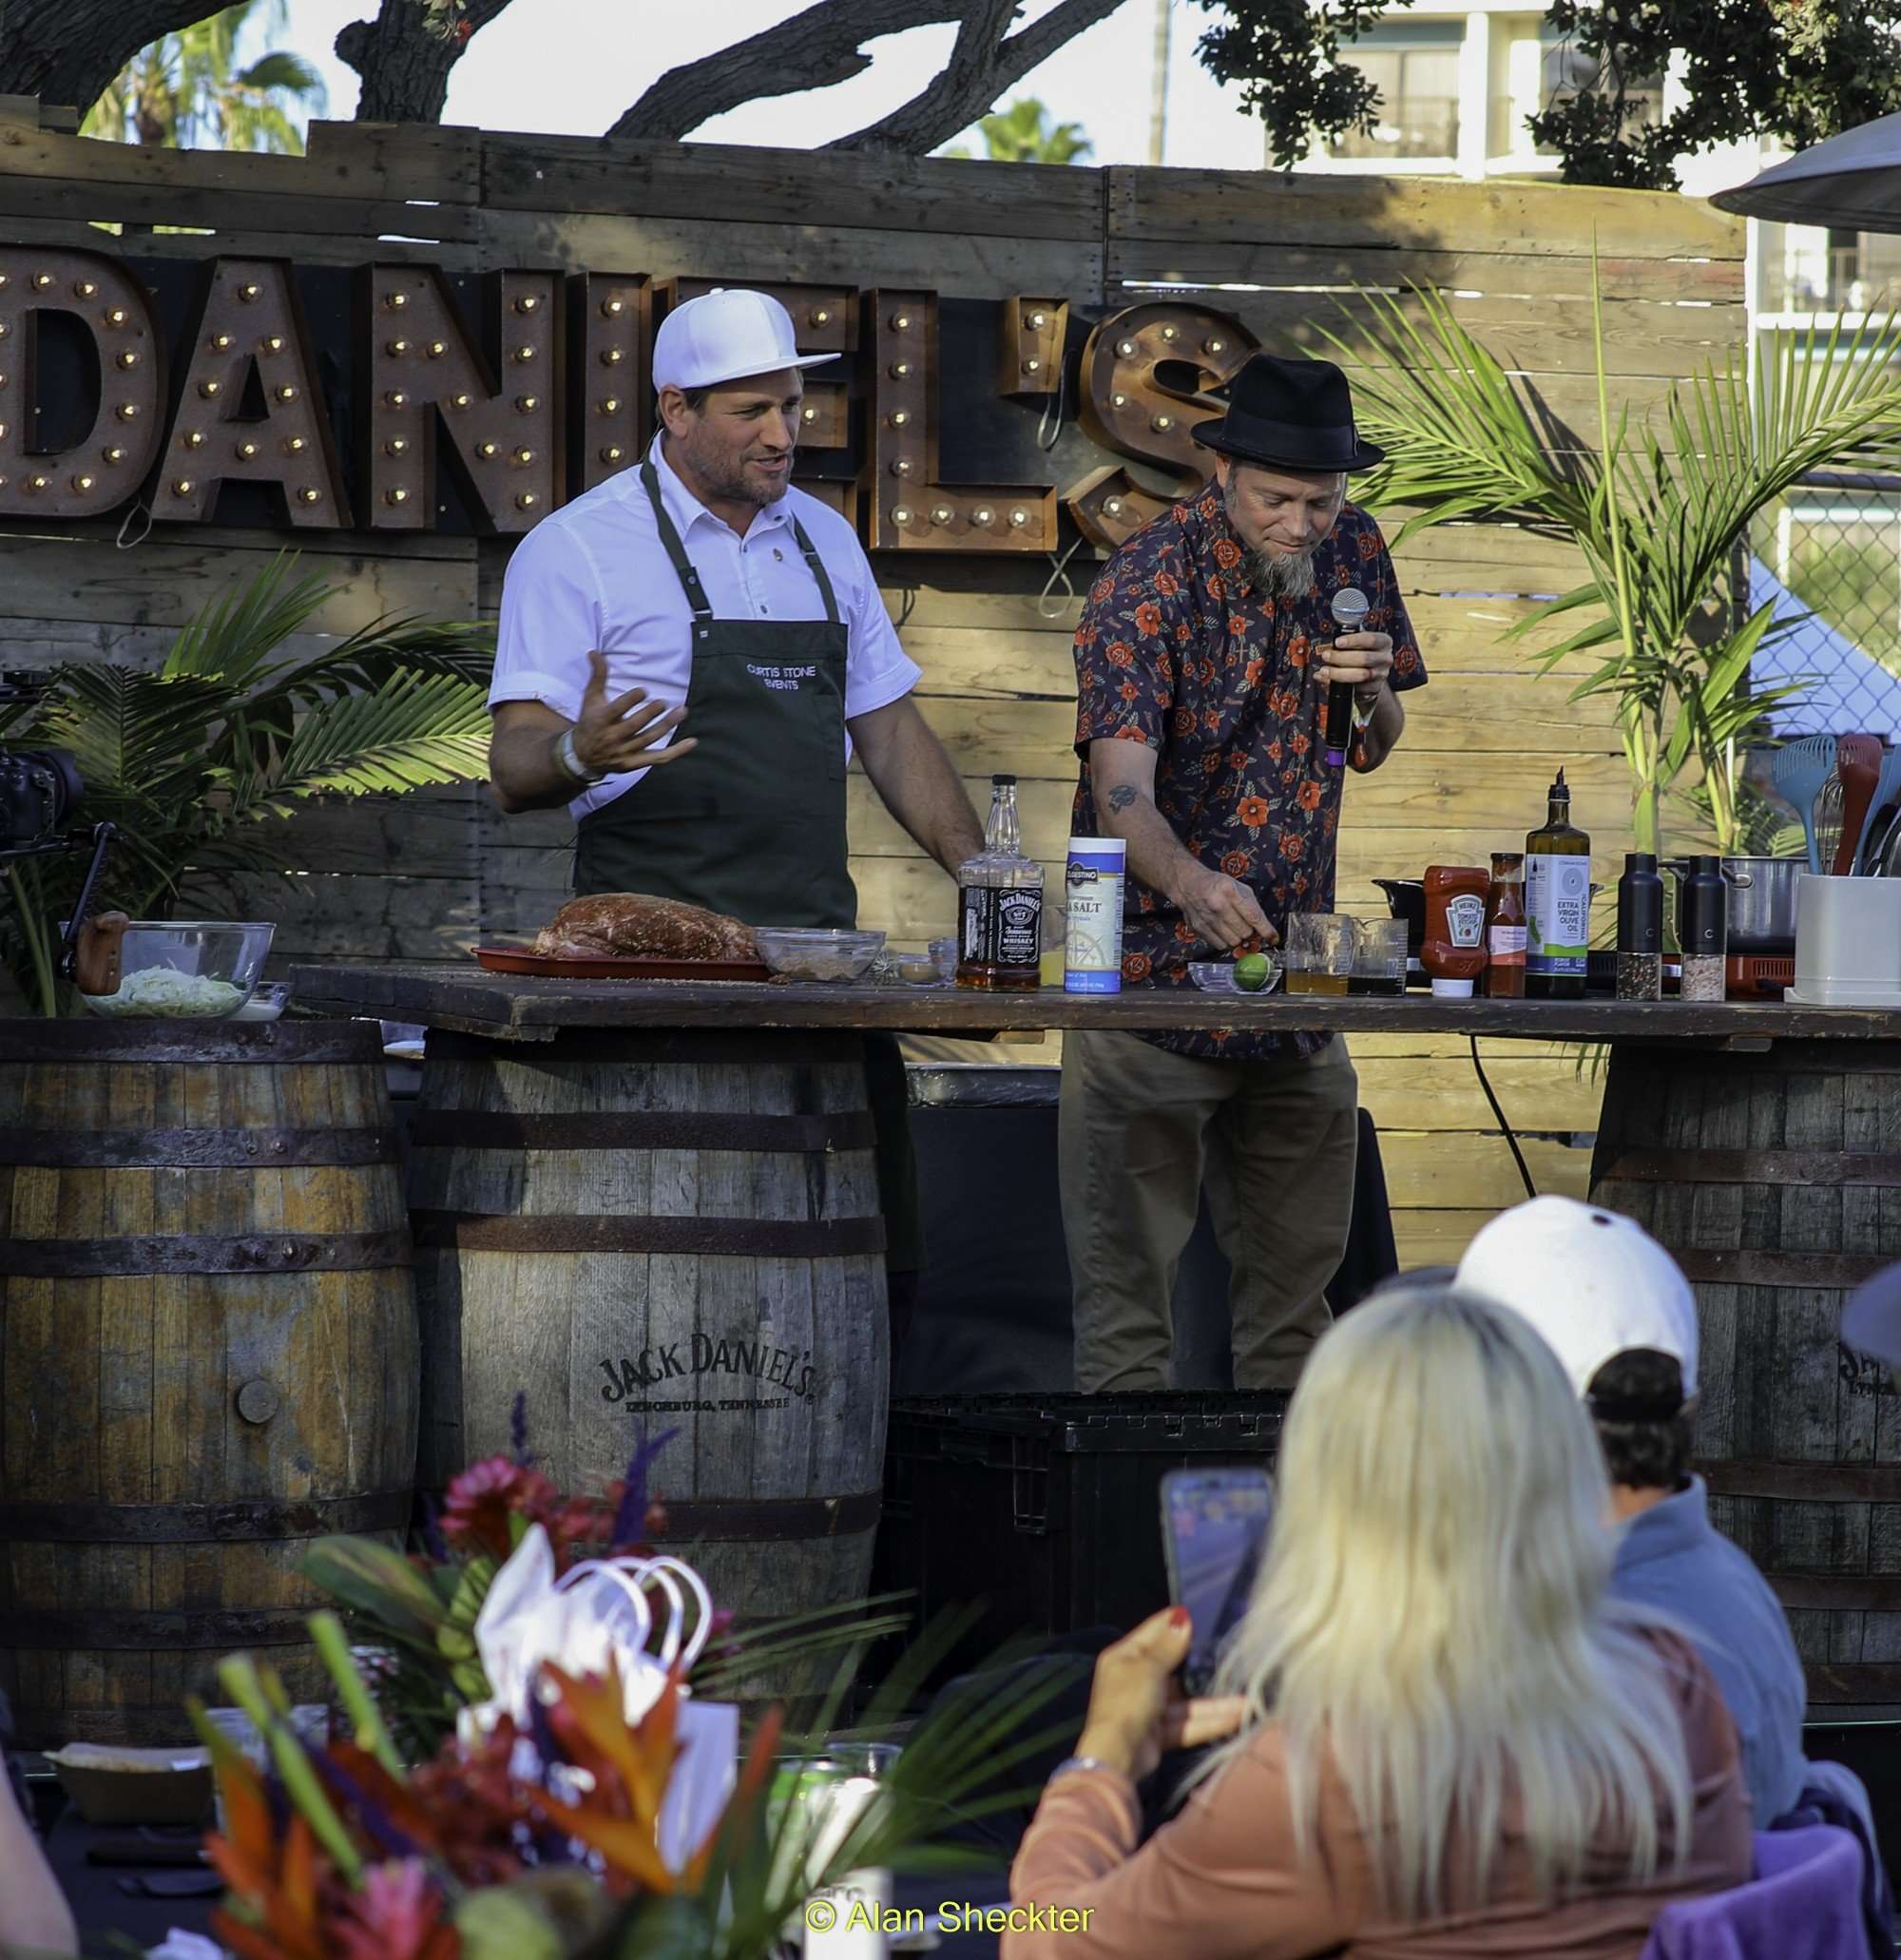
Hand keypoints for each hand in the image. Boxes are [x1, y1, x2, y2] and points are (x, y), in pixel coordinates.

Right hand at [571, 649, 698, 774]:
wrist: (583, 756)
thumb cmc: (589, 721)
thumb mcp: (590, 698)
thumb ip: (597, 675)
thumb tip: (595, 652)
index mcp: (601, 720)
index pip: (617, 709)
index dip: (631, 700)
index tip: (643, 691)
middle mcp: (613, 737)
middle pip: (636, 725)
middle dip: (650, 713)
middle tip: (663, 702)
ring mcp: (626, 752)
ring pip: (650, 739)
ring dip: (667, 725)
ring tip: (681, 711)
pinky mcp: (636, 763)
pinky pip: (659, 758)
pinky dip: (676, 751)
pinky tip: (692, 742)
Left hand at [1074, 1608, 1248, 1782]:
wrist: (1117, 1757)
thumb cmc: (1128, 1702)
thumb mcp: (1148, 1668)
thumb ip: (1169, 1645)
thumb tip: (1183, 1616)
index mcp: (1126, 1656)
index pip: (1155, 1632)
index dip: (1178, 1624)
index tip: (1206, 1615)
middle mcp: (1137, 1679)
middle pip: (1176, 1668)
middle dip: (1203, 1666)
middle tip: (1235, 1656)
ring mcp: (1150, 1707)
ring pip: (1188, 1701)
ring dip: (1216, 1703)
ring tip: (1248, 1701)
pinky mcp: (1162, 1733)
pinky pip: (1189, 1723)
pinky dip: (1210, 1722)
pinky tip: (1237, 1718)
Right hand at [1174, 865, 1275, 951]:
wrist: (1188, 884)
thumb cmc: (1217, 885)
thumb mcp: (1239, 887)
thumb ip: (1252, 907)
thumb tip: (1264, 930)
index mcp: (1230, 891)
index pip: (1254, 916)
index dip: (1266, 930)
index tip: (1273, 937)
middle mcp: (1218, 905)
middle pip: (1245, 932)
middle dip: (1250, 932)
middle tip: (1247, 925)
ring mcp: (1207, 918)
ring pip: (1233, 942)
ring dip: (1238, 938)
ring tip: (1235, 927)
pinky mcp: (1199, 929)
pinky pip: (1220, 946)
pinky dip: (1226, 942)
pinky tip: (1224, 931)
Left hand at [1317, 630, 1393, 708]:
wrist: (1370, 676)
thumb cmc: (1362, 654)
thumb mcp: (1358, 644)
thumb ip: (1347, 642)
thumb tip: (1329, 648)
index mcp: (1383, 642)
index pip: (1371, 639)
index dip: (1353, 640)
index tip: (1337, 642)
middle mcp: (1385, 658)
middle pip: (1364, 658)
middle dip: (1341, 657)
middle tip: (1326, 656)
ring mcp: (1381, 674)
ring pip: (1361, 675)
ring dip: (1339, 673)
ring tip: (1324, 671)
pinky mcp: (1374, 689)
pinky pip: (1356, 688)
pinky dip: (1338, 685)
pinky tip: (1328, 681)